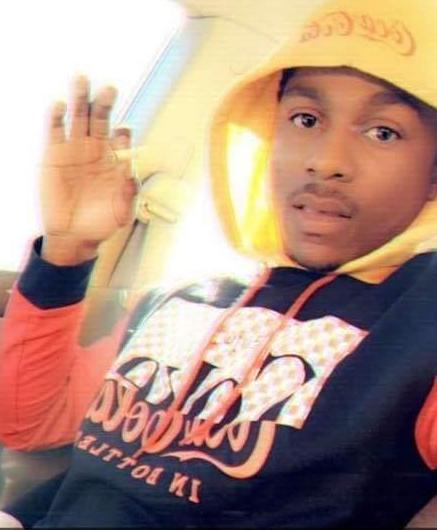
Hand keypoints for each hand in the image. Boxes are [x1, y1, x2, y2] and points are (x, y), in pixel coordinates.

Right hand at [41, 76, 137, 264]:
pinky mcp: (54, 154)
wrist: (74, 235)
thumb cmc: (103, 223)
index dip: (124, 132)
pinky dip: (56, 117)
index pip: (122, 136)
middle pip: (101, 119)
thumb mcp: (123, 211)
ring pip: (78, 117)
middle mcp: (97, 149)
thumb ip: (130, 192)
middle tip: (110, 90)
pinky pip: (55, 131)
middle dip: (105, 103)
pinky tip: (60, 105)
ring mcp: (75, 149)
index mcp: (116, 159)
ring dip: (80, 99)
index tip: (123, 132)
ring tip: (82, 80)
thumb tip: (133, 172)